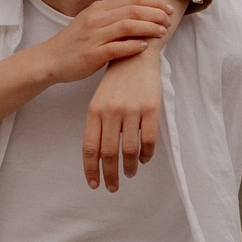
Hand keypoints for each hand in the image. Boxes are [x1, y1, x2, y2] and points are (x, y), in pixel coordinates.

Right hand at [35, 0, 170, 87]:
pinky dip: (134, 46)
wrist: (51, 59)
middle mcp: (97, 18)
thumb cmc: (75, 42)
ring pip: (128, 26)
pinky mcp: (92, 54)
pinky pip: (117, 47)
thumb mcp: (91, 21)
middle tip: (169, 20)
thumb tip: (135, 9)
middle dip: (155, 13)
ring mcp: (94, 36)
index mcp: (98, 8)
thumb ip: (111, 14)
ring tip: (162, 32)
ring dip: (149, 28)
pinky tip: (145, 47)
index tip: (167, 8)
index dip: (153, 1)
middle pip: (133, 10)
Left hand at [83, 45, 163, 190]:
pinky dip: (146, 154)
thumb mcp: (100, 100)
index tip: (94, 184)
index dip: (91, 169)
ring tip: (129, 174)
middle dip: (110, 175)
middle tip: (113, 187)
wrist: (136, 53)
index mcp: (95, 111)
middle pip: (109, 153)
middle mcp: (111, 112)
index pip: (90, 148)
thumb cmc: (116, 81)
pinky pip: (148, 140)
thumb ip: (98, 125)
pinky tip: (144, 159)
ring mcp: (131, 110)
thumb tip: (99, 156)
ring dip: (129, 167)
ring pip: (129, 150)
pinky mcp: (151, 108)